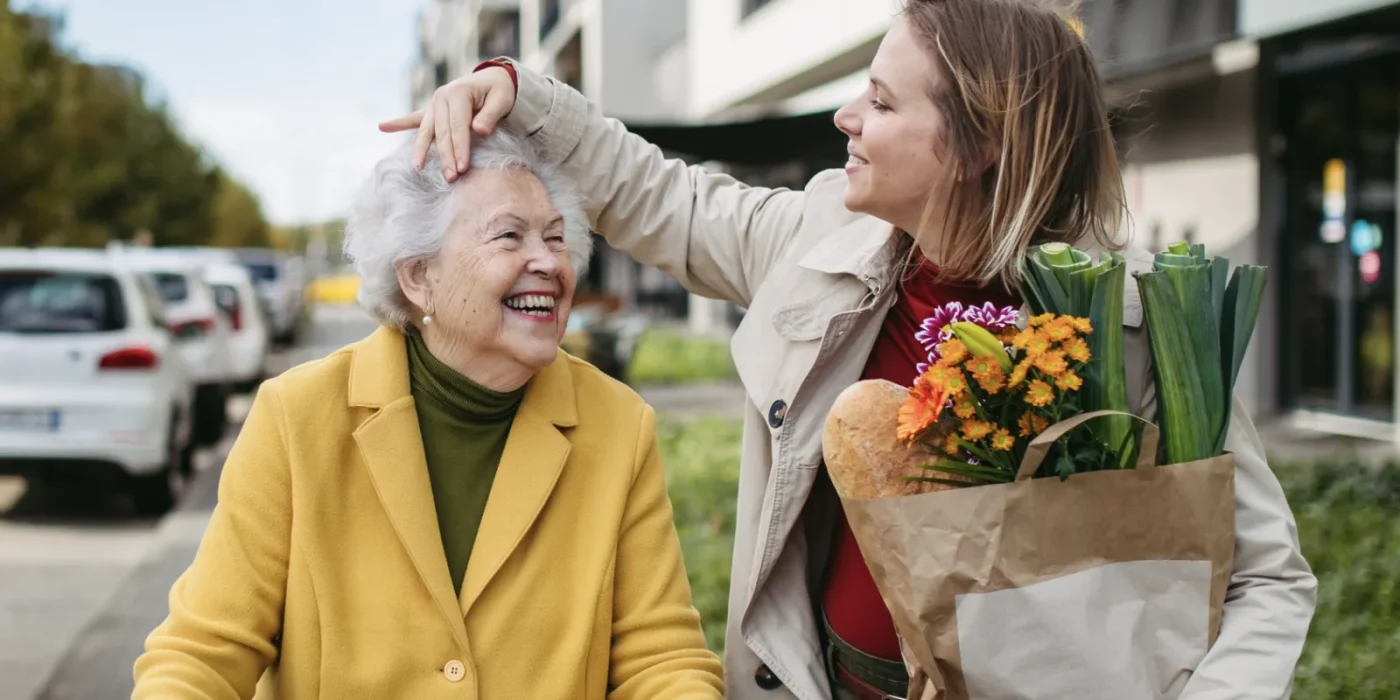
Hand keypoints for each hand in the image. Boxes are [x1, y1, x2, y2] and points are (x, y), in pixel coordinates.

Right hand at [378, 66, 515, 181]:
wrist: (492, 78)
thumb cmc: (500, 91)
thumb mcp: (502, 99)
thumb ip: (491, 115)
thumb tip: (479, 130)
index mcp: (458, 92)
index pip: (458, 126)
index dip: (460, 147)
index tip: (463, 167)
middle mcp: (442, 97)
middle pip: (442, 132)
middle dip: (445, 156)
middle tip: (451, 177)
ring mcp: (435, 103)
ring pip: (427, 130)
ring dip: (422, 150)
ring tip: (418, 166)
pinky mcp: (432, 110)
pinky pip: (415, 119)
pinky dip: (399, 123)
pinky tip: (382, 126)